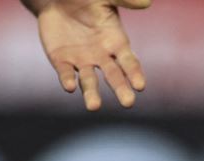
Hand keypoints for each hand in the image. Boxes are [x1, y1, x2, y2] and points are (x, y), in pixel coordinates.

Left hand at [31, 0, 149, 111]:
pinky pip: (66, 73)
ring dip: (91, 94)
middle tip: (128, 103)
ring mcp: (82, 60)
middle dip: (121, 89)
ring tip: (93, 106)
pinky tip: (70, 87)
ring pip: (89, 81)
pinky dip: (68, 80)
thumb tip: (146, 2)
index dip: (135, 73)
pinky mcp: (62, 61)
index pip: (129, 62)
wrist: (57, 0)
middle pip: (114, 76)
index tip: (140, 86)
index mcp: (116, 42)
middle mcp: (102, 56)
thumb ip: (123, 0)